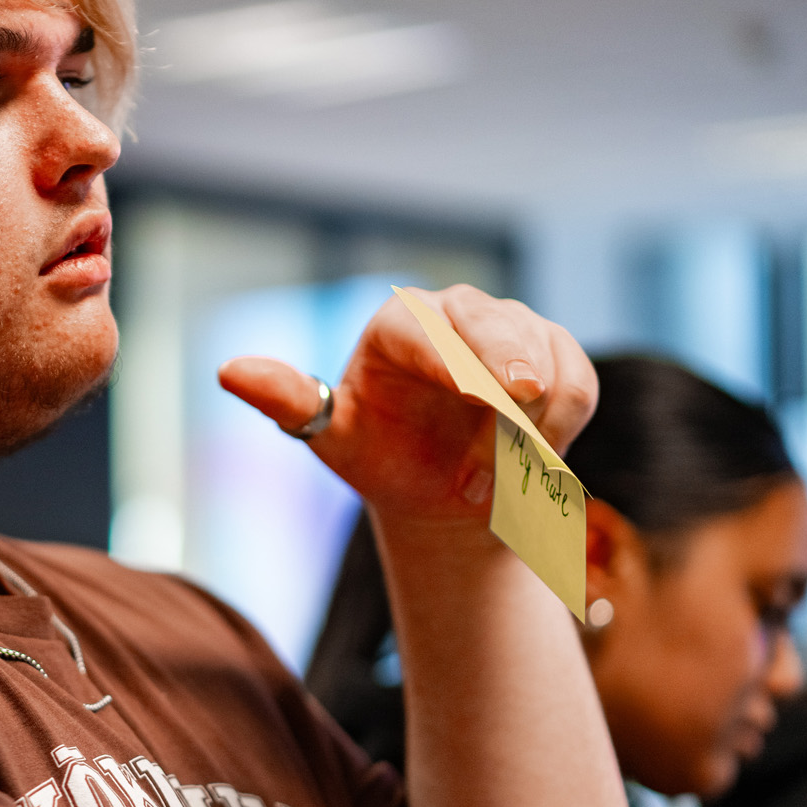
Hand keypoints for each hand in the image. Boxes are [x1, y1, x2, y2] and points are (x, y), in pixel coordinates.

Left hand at [217, 285, 595, 528]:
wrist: (442, 495)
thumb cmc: (381, 459)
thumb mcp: (331, 438)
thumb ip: (289, 401)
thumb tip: (228, 371)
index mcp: (396, 323)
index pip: (427, 332)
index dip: (456, 360)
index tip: (483, 393)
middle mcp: (455, 311)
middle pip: (495, 327)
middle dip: (512, 372)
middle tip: (519, 412)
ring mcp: (511, 328)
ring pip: (545, 357)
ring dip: (530, 426)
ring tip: (492, 481)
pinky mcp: (557, 355)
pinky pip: (578, 381)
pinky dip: (562, 425)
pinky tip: (531, 462)